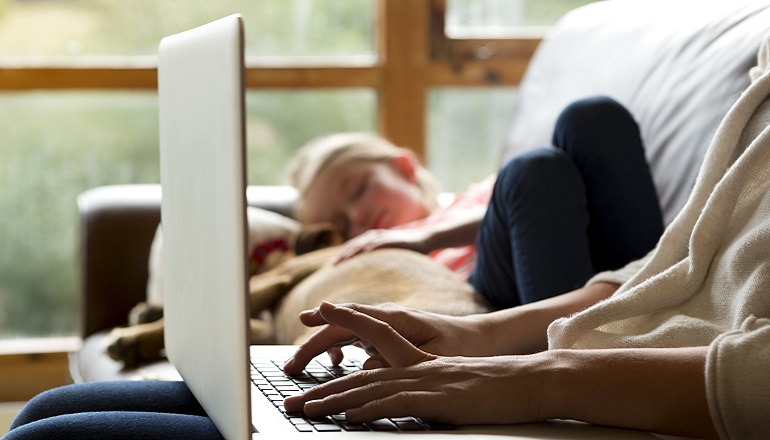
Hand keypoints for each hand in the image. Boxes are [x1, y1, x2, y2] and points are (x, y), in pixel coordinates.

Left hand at [282, 302, 548, 424]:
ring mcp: (425, 380)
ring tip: (308, 410)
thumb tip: (394, 397)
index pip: (370, 340)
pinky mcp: (438, 398)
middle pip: (358, 375)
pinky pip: (395, 403)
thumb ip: (421, 386)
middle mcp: (415, 366)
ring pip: (369, 388)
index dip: (340, 330)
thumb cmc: (492, 386)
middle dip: (321, 390)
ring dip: (334, 401)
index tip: (310, 323)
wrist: (528, 380)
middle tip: (290, 401)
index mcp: (417, 359)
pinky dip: (369, 409)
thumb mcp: (450, 383)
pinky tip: (348, 416)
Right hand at [282, 302, 488, 374]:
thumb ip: (401, 361)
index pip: (354, 317)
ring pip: (344, 332)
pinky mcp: (388, 335)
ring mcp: (386, 325)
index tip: (305, 318)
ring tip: (300, 367)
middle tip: (291, 366)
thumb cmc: (463, 346)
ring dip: (321, 347)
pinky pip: (356, 338)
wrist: (482, 338)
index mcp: (397, 319)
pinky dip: (340, 347)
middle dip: (312, 343)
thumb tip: (366, 367)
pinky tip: (337, 362)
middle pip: (341, 326)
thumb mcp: (436, 358)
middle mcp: (387, 318)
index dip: (328, 318)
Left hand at [333, 229, 429, 263]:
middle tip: (333, 265)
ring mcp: (384, 236)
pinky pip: (381, 242)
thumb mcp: (388, 257)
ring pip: (364, 242)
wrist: (425, 240)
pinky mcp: (394, 239)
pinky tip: (366, 252)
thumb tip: (367, 279)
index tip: (332, 265)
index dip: (342, 255)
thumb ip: (377, 263)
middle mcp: (375, 236)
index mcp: (371, 240)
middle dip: (343, 254)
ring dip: (354, 250)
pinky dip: (372, 246)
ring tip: (344, 259)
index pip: (352, 247)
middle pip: (354, 244)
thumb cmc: (406, 251)